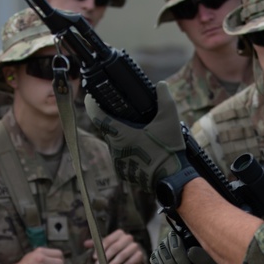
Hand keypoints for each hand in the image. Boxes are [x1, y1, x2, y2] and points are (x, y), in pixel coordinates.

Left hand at [85, 230, 144, 263]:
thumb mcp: (108, 246)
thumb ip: (97, 244)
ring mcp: (135, 246)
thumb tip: (85, 243)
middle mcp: (128, 238)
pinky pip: (131, 262)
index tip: (94, 258)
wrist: (134, 255)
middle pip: (116, 247)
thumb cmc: (118, 249)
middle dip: (106, 257)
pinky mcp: (139, 255)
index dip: (101, 249)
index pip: (109, 240)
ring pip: (123, 255)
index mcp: (119, 233)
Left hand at [86, 81, 195, 196]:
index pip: (97, 116)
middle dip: (115, 122)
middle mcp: (115, 149)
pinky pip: (121, 157)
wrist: (173, 178)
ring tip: (138, 134)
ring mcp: (118, 162)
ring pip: (115, 144)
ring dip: (122, 138)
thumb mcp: (170, 119)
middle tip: (127, 116)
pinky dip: (128, 152)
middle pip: (108, 130)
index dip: (92, 105)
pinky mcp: (123, 172)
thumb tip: (161, 84)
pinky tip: (141, 149)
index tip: (91, 97)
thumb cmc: (168, 149)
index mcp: (121, 134)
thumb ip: (164, 98)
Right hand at [151, 231, 224, 263]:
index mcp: (189, 238)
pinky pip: (153, 259)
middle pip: (164, 245)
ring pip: (158, 253)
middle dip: (172, 263)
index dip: (177, 252)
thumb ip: (203, 258)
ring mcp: (168, 250)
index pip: (174, 236)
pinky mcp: (162, 260)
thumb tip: (189, 251)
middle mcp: (177, 240)